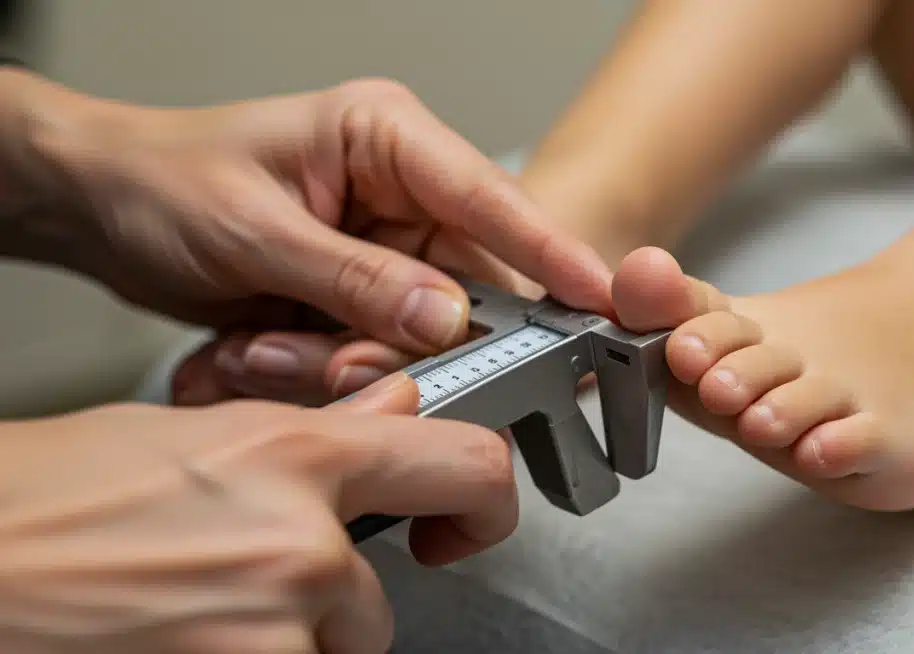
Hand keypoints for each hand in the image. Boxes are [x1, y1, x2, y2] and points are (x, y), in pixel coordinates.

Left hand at [0, 69, 612, 401]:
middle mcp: (400, 192)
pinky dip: (323, 366)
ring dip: (347, 357)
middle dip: (411, 341)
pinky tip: (257, 345)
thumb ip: (358, 278)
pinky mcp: (361, 295)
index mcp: (385, 139)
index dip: (549, 250)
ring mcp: (384, 249)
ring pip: (420, 334)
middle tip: (340, 360)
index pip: (490, 196)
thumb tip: (448, 321)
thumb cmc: (165, 183)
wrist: (101, 209)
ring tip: (265, 343)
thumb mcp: (256, 228)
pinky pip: (378, 351)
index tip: (598, 296)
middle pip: (466, 284)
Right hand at [0, 380, 516, 652]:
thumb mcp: (191, 433)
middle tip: (262, 583)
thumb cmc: (49, 497)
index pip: (465, 462)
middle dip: (336, 597)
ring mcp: (275, 627)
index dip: (483, 499)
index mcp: (296, 455)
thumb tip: (394, 409)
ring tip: (205, 611)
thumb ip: (313, 429)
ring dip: (293, 643)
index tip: (466, 521)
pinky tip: (193, 638)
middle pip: (383, 594)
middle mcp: (302, 542)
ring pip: (339, 651)